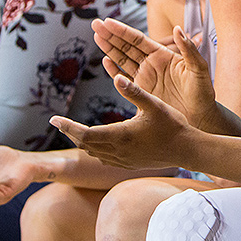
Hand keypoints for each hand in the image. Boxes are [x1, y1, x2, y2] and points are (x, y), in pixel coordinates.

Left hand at [50, 75, 195, 170]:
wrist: (187, 150)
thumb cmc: (173, 125)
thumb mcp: (154, 103)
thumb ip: (134, 91)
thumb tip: (115, 76)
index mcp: (121, 135)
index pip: (85, 133)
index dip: (67, 127)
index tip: (53, 119)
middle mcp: (118, 150)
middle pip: (85, 144)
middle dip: (71, 133)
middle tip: (60, 123)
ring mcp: (123, 160)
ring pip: (93, 153)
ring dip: (83, 142)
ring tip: (76, 131)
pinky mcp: (129, 164)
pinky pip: (104, 159)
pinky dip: (95, 150)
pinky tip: (98, 143)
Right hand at [92, 19, 215, 123]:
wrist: (201, 117)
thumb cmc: (203, 92)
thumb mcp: (199, 68)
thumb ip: (188, 49)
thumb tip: (178, 29)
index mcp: (163, 55)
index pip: (138, 40)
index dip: (123, 31)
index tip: (108, 21)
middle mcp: (152, 64)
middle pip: (127, 47)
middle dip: (111, 35)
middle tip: (95, 23)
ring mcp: (146, 78)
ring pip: (123, 60)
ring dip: (109, 48)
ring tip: (96, 36)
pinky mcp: (142, 92)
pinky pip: (125, 79)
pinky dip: (114, 70)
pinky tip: (105, 61)